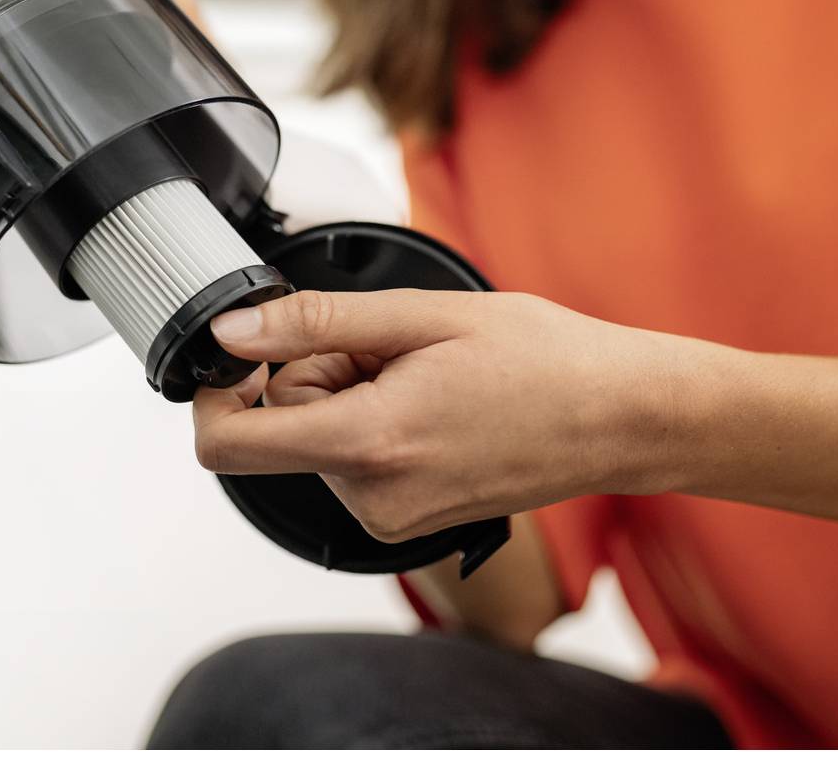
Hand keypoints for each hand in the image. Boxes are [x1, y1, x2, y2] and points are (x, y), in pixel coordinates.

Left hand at [192, 289, 691, 542]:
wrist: (622, 418)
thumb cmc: (545, 362)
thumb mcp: (422, 315)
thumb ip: (313, 323)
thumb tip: (233, 330)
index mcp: (369, 445)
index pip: (227, 445)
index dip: (214, 391)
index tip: (246, 349)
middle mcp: (373, 498)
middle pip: (280, 426)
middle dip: (316, 371)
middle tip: (390, 345)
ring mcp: (393, 518)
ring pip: (319, 438)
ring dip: (351, 392)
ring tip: (425, 370)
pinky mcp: (410, 521)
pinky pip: (355, 461)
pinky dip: (375, 421)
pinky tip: (434, 399)